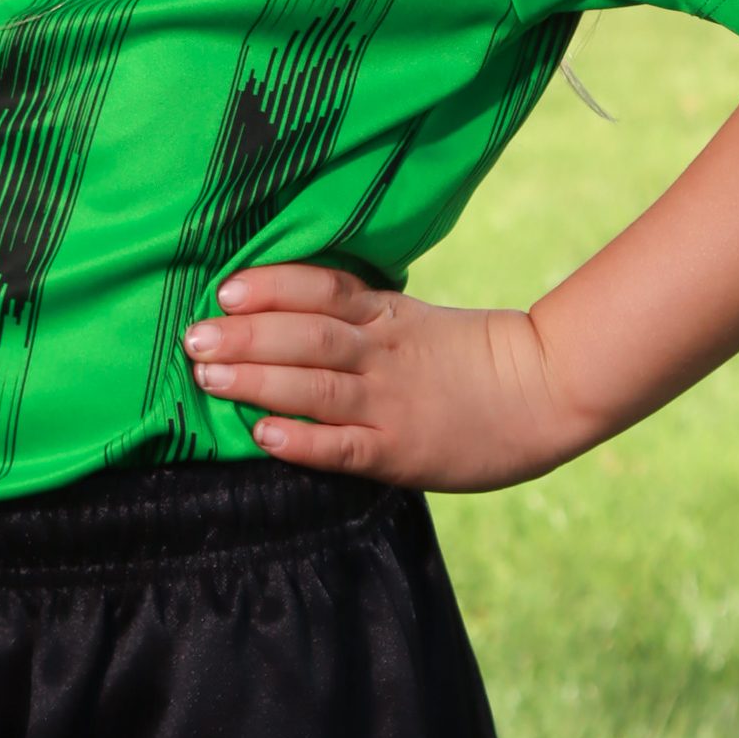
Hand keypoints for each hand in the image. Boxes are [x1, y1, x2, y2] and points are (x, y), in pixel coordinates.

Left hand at [183, 265, 584, 492]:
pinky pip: (344, 445)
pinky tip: (263, 435)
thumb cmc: (470, 356)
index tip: (226, 288)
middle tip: (193, 336)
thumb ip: (358, 314)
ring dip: (258, 380)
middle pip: (306, 335)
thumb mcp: (412, 317)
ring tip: (209, 376)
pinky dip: (302, 440)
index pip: (323, 288)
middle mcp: (383, 351)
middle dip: (246, 335)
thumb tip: (282, 308)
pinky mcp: (401, 451)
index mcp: (386, 313)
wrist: (545, 391)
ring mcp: (392, 401)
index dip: (272, 286)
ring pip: (316, 386)